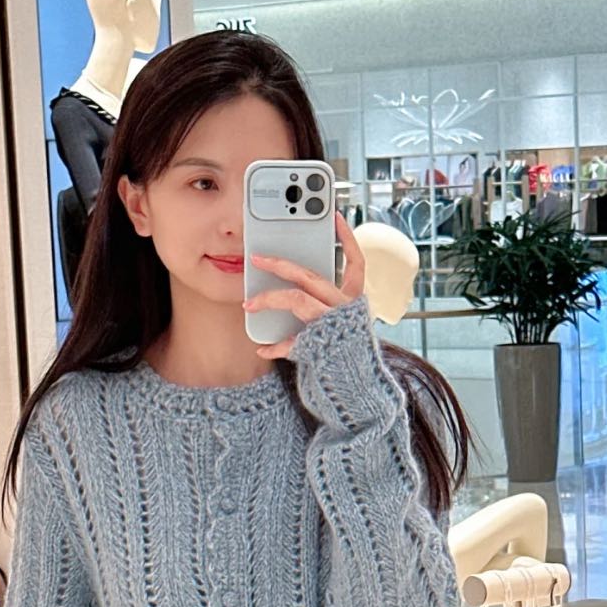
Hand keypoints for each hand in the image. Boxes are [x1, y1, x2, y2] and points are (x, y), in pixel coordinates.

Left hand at [242, 210, 365, 358]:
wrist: (358, 389)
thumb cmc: (346, 355)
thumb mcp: (343, 324)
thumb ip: (327, 304)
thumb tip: (296, 284)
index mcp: (355, 302)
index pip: (357, 263)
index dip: (348, 239)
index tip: (335, 216)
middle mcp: (345, 310)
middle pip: (311, 276)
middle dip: (281, 264)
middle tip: (257, 258)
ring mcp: (332, 326)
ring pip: (297, 300)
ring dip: (269, 299)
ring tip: (248, 303)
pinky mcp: (319, 347)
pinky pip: (291, 342)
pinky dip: (275, 346)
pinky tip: (262, 348)